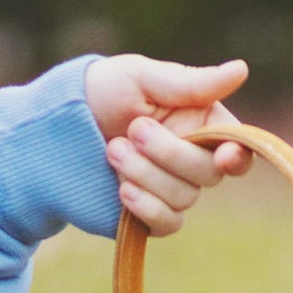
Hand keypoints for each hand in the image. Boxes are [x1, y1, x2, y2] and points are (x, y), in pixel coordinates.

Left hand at [85, 54, 252, 235]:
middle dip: (169, 153)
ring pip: (184, 197)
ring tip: (111, 151)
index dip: (236, 154)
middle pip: (209, 172)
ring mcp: (170, 189)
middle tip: (131, 131)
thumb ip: (190, 83)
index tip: (223, 156)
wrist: (51, 135)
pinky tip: (120, 189)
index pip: (235, 144)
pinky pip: (167, 222)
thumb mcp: (141, 78)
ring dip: (145, 173)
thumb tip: (241, 70)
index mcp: (198, 121)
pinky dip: (146, 206)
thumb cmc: (97, 95)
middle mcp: (190, 157)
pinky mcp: (149, 216)